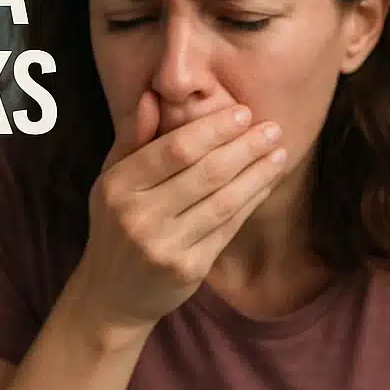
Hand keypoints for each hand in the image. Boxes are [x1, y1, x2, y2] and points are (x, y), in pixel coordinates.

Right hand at [70, 93, 288, 343]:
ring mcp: (163, 245)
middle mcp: (137, 216)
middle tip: (272, 128)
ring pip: (222, 201)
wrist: (111, 294)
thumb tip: (153, 95)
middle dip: (244, 147)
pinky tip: (266, 183)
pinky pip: (227, 228)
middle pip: (204, 173)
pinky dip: (250, 202)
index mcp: (117, 187)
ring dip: (256, 173)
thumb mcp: (111, 180)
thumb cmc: (115, 226)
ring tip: (279, 152)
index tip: (242, 112)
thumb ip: (132, 137)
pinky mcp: (187, 269)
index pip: (174, 150)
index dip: (213, 130)